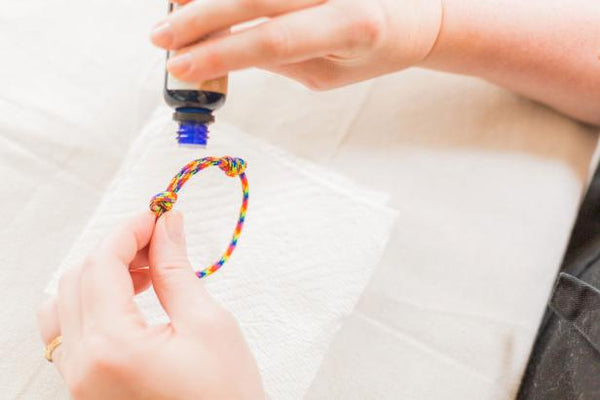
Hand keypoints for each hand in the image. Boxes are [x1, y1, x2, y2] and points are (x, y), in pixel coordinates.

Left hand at [37, 211, 263, 399]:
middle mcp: (82, 366)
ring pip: (63, 304)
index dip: (129, 230)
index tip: (158, 215)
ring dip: (98, 274)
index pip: (102, 265)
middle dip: (116, 248)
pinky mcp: (86, 388)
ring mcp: (78, 380)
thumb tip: (167, 225)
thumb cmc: (226, 396)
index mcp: (112, 348)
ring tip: (143, 270)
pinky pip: (67, 332)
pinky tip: (127, 299)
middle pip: (77, 278)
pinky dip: (91, 303)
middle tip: (158, 238)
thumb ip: (175, 269)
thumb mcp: (207, 324)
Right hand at [150, 0, 441, 89]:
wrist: (419, 10)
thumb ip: (279, 59)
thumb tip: (221, 51)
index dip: (221, 54)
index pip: (274, 41)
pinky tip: (203, 0)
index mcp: (353, 27)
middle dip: (200, 18)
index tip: (179, 66)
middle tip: (159, 36)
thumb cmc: (373, 50)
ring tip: (173, 11)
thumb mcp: (330, 72)